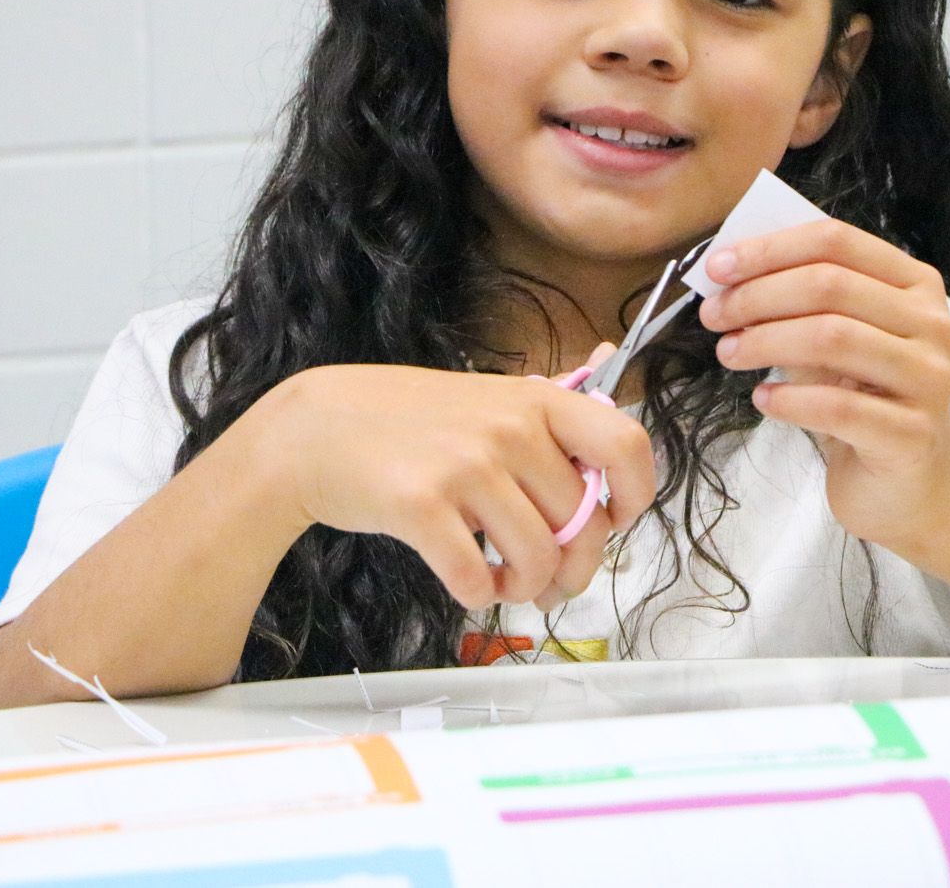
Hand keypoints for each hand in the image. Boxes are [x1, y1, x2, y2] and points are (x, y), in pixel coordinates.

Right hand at [229, 364, 653, 611]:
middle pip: (582, 524)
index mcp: (536, 401)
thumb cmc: (408, 419)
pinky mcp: (422, 507)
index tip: (614, 518)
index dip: (635, 494)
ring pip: (537, 559)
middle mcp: (509, 429)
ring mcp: (465, 467)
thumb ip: (546, 403)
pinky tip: (470, 583)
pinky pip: (477, 578)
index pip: (625, 444)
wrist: (314, 431)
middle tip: (551, 577)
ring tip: (506, 581)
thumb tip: (612, 354)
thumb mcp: (486, 396)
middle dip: (574, 566)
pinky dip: (480, 595)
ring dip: (528, 588)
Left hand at [697, 218, 949, 550]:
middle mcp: (932, 324)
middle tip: (714, 316)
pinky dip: (789, 399)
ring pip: (833, 338)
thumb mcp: (837, 338)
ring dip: (765, 342)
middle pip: (830, 285)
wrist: (914, 480)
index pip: (837, 241)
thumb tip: (728, 274)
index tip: (717, 268)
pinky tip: (763, 400)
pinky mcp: (912, 434)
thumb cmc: (866, 397)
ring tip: (729, 354)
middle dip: (758, 295)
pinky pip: (837, 407)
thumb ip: (799, 302)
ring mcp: (928, 379)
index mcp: (915, 284)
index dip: (770, 249)